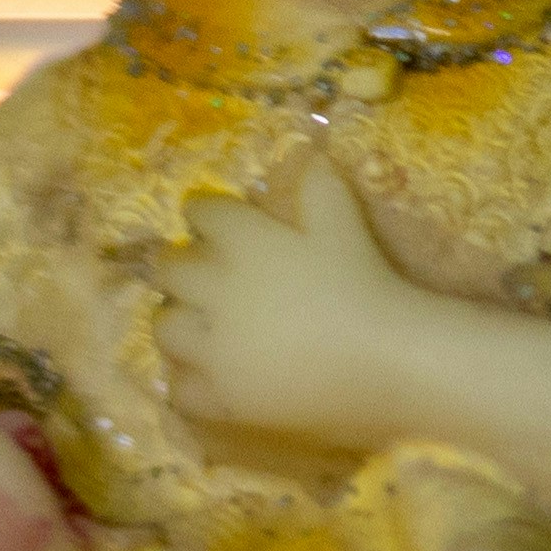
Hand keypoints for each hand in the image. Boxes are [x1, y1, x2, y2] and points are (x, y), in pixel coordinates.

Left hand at [149, 163, 426, 447]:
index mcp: (244, 242)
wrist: (386, 358)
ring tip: (201, 324)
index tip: (214, 222)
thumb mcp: (343, 224)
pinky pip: (180, 387)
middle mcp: (216, 290)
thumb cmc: (365, 284)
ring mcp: (214, 346)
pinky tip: (209, 375)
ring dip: (177, 319)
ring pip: (164, 326)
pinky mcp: (222, 395)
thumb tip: (307, 155)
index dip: (206, 214)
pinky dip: (188, 379)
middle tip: (202, 275)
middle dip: (181, 266)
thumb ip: (319, 187)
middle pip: (169, 268)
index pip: (201, 213)